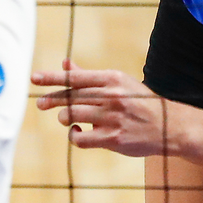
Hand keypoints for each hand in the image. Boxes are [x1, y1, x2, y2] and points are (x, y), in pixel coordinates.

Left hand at [32, 58, 202, 172]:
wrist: (168, 126)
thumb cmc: (139, 101)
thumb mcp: (118, 83)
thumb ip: (89, 76)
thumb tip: (65, 64)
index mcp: (111, 78)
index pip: (75, 77)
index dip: (52, 78)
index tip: (34, 78)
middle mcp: (111, 96)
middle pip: (70, 97)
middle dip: (51, 100)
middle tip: (39, 103)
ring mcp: (112, 118)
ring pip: (72, 117)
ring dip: (65, 118)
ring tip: (68, 119)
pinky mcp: (113, 138)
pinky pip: (81, 139)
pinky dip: (75, 136)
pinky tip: (79, 132)